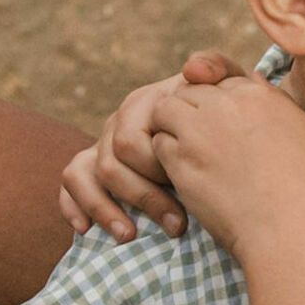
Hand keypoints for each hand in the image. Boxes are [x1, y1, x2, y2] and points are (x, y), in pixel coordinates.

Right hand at [57, 51, 244, 241]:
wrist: (226, 135)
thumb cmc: (231, 119)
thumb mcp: (234, 89)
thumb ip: (218, 70)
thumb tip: (189, 69)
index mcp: (150, 103)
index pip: (134, 142)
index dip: (158, 172)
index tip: (191, 195)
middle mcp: (122, 119)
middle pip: (112, 161)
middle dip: (143, 196)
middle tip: (178, 225)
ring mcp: (105, 141)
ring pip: (85, 171)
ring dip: (106, 208)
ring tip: (131, 236)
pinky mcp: (93, 164)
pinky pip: (71, 180)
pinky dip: (74, 205)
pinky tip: (87, 230)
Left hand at [148, 72, 304, 258]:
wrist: (289, 228)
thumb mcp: (304, 131)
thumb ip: (275, 100)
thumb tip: (252, 78)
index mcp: (258, 94)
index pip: (222, 79)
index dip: (217, 101)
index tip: (222, 122)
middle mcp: (226, 105)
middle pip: (189, 89)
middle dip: (190, 110)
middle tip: (198, 137)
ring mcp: (199, 131)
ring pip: (165, 110)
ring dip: (171, 127)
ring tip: (186, 151)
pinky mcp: (180, 160)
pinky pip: (158, 144)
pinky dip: (165, 156)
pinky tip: (184, 172)